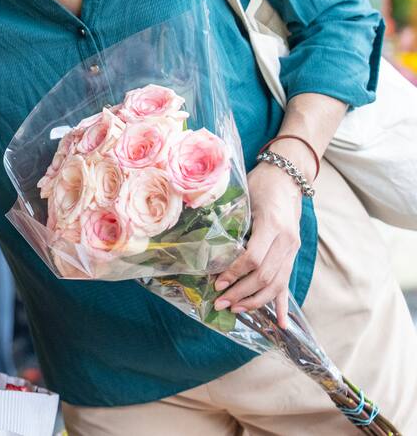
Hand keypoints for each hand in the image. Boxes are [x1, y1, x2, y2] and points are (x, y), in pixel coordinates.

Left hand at [212, 162, 302, 327]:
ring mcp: (293, 250)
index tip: (217, 282)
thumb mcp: (245, 198)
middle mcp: (287, 241)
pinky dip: (284, 305)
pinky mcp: (293, 255)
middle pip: (265, 276)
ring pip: (277, 284)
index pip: (254, 259)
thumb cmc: (261, 184)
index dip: (235, 273)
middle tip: (220, 302)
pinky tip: (282, 324)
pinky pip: (288, 283)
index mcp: (273, 226)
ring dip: (255, 301)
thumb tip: (209, 245)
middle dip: (241, 292)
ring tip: (235, 309)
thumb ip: (233, 222)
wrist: (287, 178)